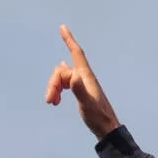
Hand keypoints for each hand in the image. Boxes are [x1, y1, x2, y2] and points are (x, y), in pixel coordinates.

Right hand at [45, 25, 121, 139]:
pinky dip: (59, 90)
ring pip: (63, 78)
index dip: (69, 40)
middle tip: (50, 102)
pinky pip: (66, 84)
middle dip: (53, 83)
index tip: (63, 27)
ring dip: (54, 89)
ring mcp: (83, 85)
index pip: (77, 54)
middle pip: (63, 71)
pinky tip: (56, 100)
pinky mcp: (82, 93)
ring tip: (52, 103)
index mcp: (86, 77)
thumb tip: (72, 77)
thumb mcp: (87, 105)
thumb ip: (80, 90)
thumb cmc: (98, 118)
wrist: (107, 130)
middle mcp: (84, 78)